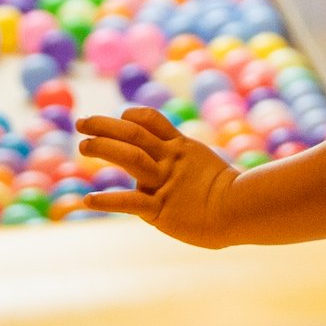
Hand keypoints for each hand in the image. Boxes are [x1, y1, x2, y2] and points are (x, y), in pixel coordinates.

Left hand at [76, 108, 239, 248]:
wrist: (245, 210)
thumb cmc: (233, 195)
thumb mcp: (208, 167)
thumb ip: (191, 161)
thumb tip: (185, 161)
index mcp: (182, 147)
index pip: (151, 120)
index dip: (131, 115)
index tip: (119, 117)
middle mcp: (171, 160)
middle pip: (133, 133)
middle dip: (104, 125)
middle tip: (80, 123)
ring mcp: (165, 182)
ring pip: (130, 157)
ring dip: (103, 147)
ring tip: (82, 145)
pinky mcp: (161, 209)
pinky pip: (130, 201)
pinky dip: (107, 201)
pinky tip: (87, 200)